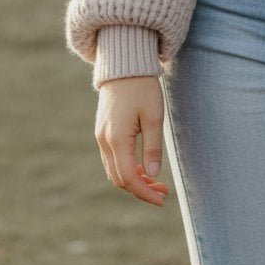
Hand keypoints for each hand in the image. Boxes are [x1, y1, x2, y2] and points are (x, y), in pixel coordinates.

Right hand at [95, 75, 169, 206]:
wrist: (124, 65)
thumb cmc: (142, 88)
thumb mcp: (154, 116)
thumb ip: (152, 147)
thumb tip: (153, 174)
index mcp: (116, 139)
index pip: (129, 178)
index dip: (145, 193)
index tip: (162, 199)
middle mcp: (104, 140)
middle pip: (119, 178)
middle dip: (140, 189)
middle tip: (163, 191)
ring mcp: (101, 136)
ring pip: (114, 170)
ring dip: (134, 180)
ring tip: (156, 182)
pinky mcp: (103, 131)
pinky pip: (112, 159)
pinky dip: (127, 168)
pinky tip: (144, 166)